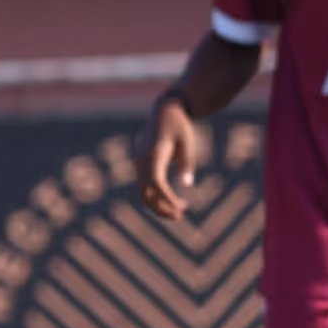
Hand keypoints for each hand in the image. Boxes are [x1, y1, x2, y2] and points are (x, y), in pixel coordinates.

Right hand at [141, 94, 209, 221]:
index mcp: (153, 154)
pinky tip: (173, 201)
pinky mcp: (141, 166)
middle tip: (181, 216)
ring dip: (159, 205)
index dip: (167, 198)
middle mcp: (142, 161)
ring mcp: (139, 164)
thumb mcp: (188, 141)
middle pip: (146, 193)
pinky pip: (145, 187)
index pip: (157, 182)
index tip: (180, 208)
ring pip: (143, 193)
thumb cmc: (179, 125)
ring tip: (179, 212)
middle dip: (161, 208)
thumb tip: (187, 186)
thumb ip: (187, 162)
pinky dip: (157, 197)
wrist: (164, 111)